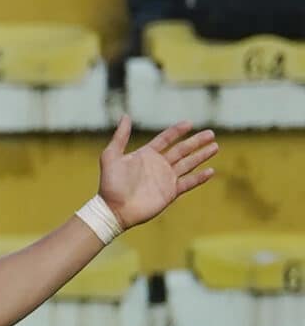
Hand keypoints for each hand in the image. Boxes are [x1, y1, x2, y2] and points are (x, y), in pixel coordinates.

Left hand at [98, 115, 217, 229]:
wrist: (114, 209)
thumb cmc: (110, 184)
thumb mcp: (111, 156)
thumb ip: (120, 137)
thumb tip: (125, 116)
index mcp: (146, 155)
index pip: (166, 139)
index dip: (177, 131)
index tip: (189, 123)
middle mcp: (158, 165)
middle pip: (182, 150)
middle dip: (196, 142)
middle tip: (211, 133)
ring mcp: (165, 179)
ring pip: (188, 164)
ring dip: (201, 156)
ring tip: (215, 147)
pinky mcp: (170, 193)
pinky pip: (188, 183)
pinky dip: (199, 178)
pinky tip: (211, 171)